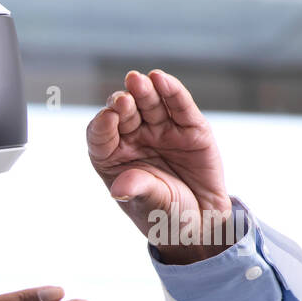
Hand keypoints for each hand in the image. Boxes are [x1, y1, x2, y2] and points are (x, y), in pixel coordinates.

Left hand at [86, 69, 233, 264]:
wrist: (201, 220)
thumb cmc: (165, 214)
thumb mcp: (151, 205)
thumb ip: (137, 190)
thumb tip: (118, 188)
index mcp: (112, 157)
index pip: (100, 135)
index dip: (102, 125)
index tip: (106, 118)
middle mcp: (134, 139)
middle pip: (124, 114)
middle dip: (122, 105)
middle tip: (123, 100)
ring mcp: (161, 130)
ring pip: (150, 105)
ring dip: (144, 91)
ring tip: (138, 80)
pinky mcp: (190, 127)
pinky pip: (179, 106)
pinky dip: (171, 91)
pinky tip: (161, 79)